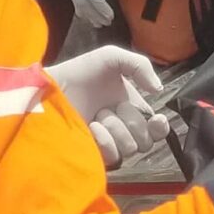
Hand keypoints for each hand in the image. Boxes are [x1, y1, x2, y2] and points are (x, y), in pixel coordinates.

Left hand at [47, 45, 169, 168]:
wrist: (52, 88)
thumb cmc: (80, 72)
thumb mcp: (112, 57)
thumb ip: (140, 66)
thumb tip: (158, 90)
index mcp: (131, 109)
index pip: (156, 129)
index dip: (161, 128)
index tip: (157, 120)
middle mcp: (122, 129)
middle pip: (146, 140)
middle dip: (132, 121)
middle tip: (112, 106)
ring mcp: (108, 143)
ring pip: (131, 147)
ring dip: (116, 128)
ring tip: (98, 115)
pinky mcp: (94, 154)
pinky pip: (113, 155)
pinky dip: (106, 140)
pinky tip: (93, 126)